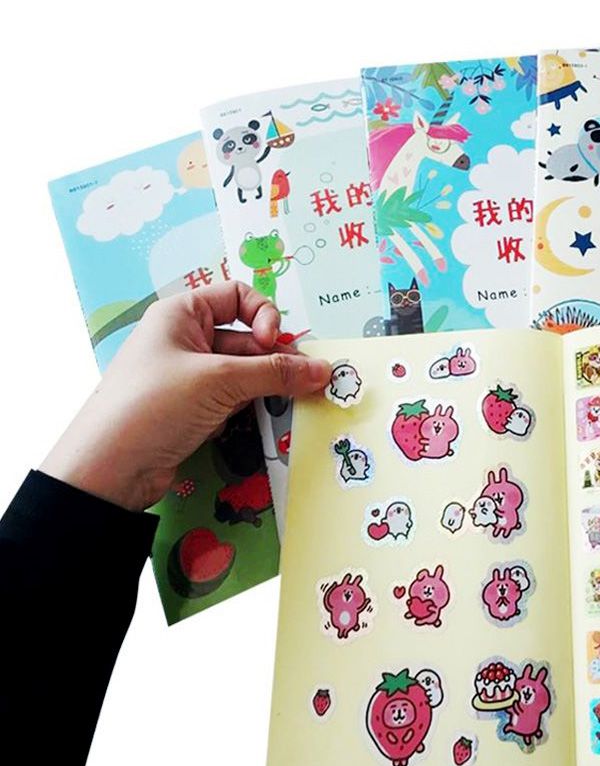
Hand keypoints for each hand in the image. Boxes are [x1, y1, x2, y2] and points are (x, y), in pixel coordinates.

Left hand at [42, 282, 331, 511]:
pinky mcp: (194, 410)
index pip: (237, 296)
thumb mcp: (219, 381)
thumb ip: (275, 373)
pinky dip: (251, 409)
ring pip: (245, 373)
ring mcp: (190, 377)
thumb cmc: (153, 406)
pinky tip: (259, 424)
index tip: (272, 343)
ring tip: (290, 404)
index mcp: (181, 314)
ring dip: (267, 387)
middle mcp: (185, 339)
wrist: (109, 469)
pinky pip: (235, 400)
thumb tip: (324, 369)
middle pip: (247, 338)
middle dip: (275, 359)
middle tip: (305, 383)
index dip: (263, 315)